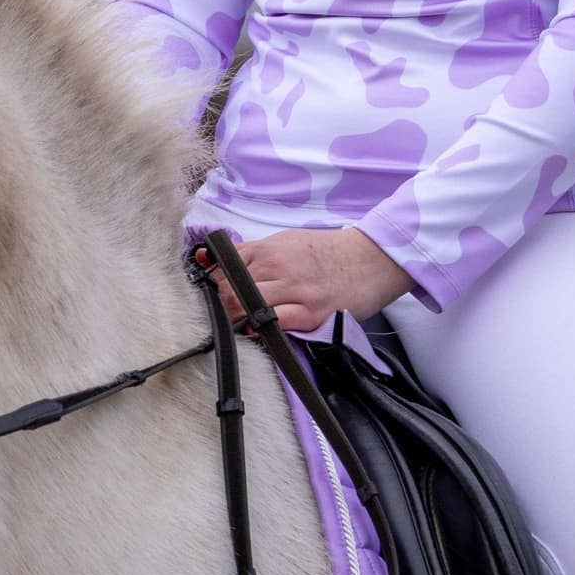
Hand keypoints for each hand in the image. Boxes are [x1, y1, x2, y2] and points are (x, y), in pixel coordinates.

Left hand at [194, 226, 416, 333]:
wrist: (369, 257)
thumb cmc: (326, 251)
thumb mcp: (285, 241)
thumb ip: (250, 253)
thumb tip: (209, 257)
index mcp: (267, 249)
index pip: (221, 267)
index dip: (208, 284)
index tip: (205, 296)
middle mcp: (276, 267)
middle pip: (227, 290)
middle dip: (217, 306)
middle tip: (216, 317)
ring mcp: (293, 290)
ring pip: (244, 306)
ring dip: (234, 320)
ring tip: (234, 327)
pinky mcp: (310, 313)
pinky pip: (274, 324)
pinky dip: (259, 330)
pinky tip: (256, 332)